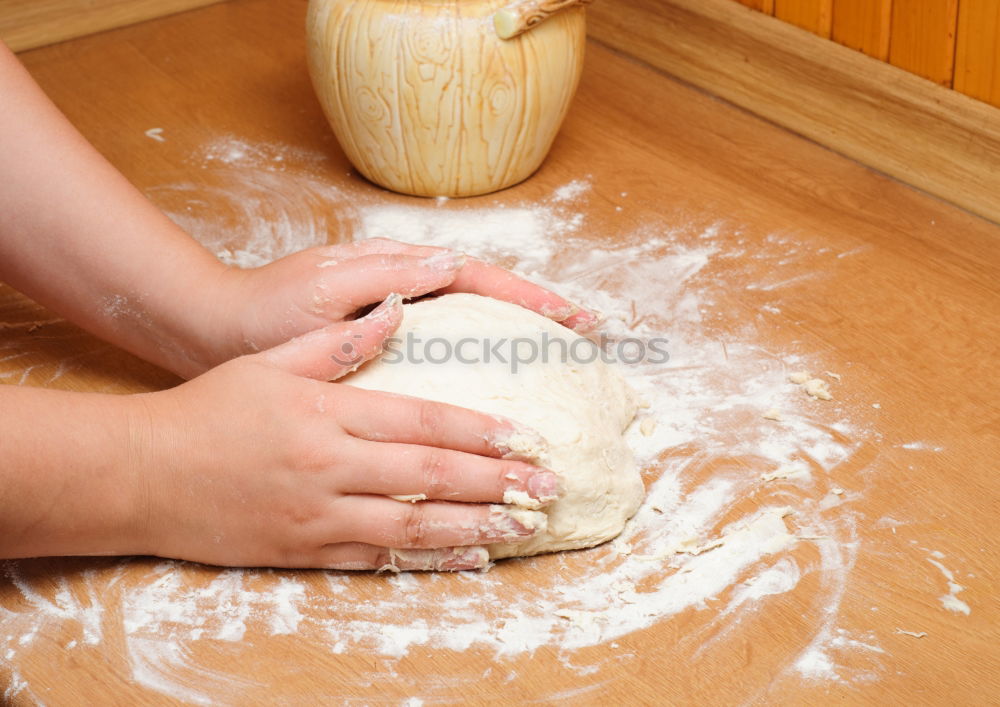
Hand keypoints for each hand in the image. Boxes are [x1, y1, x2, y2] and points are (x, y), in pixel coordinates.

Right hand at [131, 296, 558, 570]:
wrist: (140, 474)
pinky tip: (465, 557)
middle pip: (430, 476)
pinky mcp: (303, 551)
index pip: (422, 421)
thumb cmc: (207, 410)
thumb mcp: (270, 359)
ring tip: (523, 528)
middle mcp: (330, 467)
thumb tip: (398, 309)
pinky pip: (375, 561)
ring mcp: (318, 516)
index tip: (526, 437)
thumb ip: (338, 342)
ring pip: (412, 527)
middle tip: (548, 487)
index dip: (480, 431)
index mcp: (328, 414)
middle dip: (497, 483)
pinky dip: (425, 561)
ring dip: (475, 527)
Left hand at [196, 238, 597, 375]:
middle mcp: (402, 291)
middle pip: (484, 297)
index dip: (526, 295)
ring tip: (558, 360)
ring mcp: (393, 320)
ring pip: (468, 325)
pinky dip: (474, 366)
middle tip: (586, 334)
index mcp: (393, 271)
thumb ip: (382, 276)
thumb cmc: (263, 311)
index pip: (475, 277)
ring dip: (513, 338)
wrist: (212, 332)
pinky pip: (440, 355)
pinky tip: (494, 390)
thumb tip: (448, 263)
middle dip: (536, 313)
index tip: (571, 315)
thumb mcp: (319, 289)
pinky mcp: (380, 349)